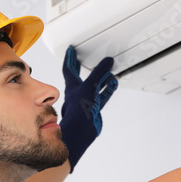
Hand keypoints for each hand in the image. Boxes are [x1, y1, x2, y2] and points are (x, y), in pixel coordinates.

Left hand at [58, 46, 117, 171]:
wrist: (81, 131)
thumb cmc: (78, 111)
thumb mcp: (89, 86)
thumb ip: (99, 73)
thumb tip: (107, 61)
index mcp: (72, 85)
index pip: (69, 68)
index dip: (70, 58)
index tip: (71, 50)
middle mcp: (78, 92)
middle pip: (80, 76)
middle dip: (82, 67)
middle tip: (83, 59)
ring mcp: (86, 101)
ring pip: (94, 85)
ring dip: (100, 78)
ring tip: (107, 70)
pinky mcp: (94, 108)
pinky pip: (102, 95)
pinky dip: (108, 88)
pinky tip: (112, 84)